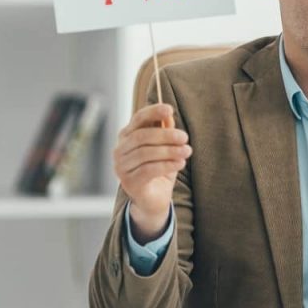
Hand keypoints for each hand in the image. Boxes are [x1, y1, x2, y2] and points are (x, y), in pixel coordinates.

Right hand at [113, 104, 190, 241]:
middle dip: (166, 135)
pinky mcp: (128, 182)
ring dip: (170, 151)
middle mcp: (120, 150)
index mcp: (128, 136)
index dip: (153, 112)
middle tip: (185, 138)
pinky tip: (180, 163)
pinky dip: (167, 165)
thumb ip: (166, 130)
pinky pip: (148, 170)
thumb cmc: (160, 168)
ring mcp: (121, 166)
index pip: (138, 119)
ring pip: (146, 153)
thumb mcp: (166, 147)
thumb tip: (168, 115)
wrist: (154, 198)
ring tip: (187, 151)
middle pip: (142, 136)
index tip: (169, 109)